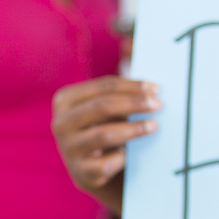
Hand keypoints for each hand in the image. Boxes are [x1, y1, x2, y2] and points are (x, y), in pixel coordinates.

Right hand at [53, 76, 160, 211]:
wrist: (97, 172)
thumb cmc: (106, 128)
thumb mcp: (109, 105)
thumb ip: (120, 78)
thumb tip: (130, 44)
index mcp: (65, 100)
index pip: (103, 87)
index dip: (132, 86)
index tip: (157, 88)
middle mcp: (60, 123)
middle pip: (102, 106)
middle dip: (134, 103)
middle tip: (159, 105)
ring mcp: (68, 149)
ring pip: (104, 134)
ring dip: (134, 129)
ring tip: (154, 126)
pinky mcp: (80, 174)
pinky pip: (106, 163)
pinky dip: (122, 157)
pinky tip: (130, 155)